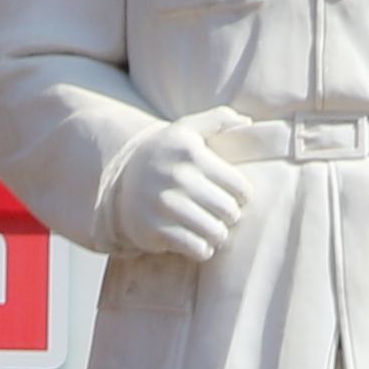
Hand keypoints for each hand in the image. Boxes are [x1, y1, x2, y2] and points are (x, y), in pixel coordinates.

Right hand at [111, 119, 250, 264]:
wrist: (120, 182)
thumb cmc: (164, 156)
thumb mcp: (185, 130)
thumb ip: (217, 119)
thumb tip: (248, 121)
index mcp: (191, 153)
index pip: (239, 187)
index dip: (241, 195)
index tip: (231, 195)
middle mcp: (177, 177)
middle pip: (230, 212)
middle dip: (229, 216)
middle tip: (220, 214)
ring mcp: (165, 205)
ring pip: (216, 232)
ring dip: (217, 234)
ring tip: (210, 227)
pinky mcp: (155, 230)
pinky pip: (198, 249)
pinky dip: (203, 249)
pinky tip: (196, 239)